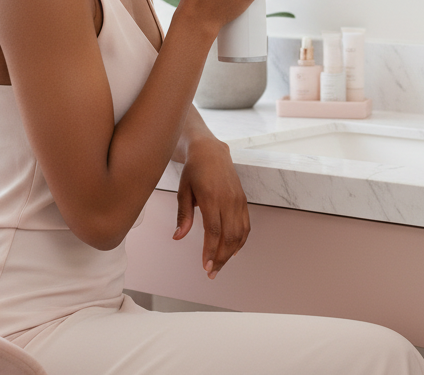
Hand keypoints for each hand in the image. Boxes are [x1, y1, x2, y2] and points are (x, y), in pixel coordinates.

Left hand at [172, 138, 248, 279]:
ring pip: (239, 234)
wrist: (211, 151)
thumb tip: (178, 237)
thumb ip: (183, 215)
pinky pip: (246, 225)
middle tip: (211, 273)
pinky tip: (233, 252)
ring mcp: (238, 200)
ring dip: (230, 253)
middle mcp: (228, 200)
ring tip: (220, 265)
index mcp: (211, 198)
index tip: (205, 267)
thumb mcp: (183, 190)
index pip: (214, 231)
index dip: (210, 251)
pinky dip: (241, 241)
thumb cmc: (194, 171)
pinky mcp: (243, 200)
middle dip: (221, 258)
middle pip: (229, 236)